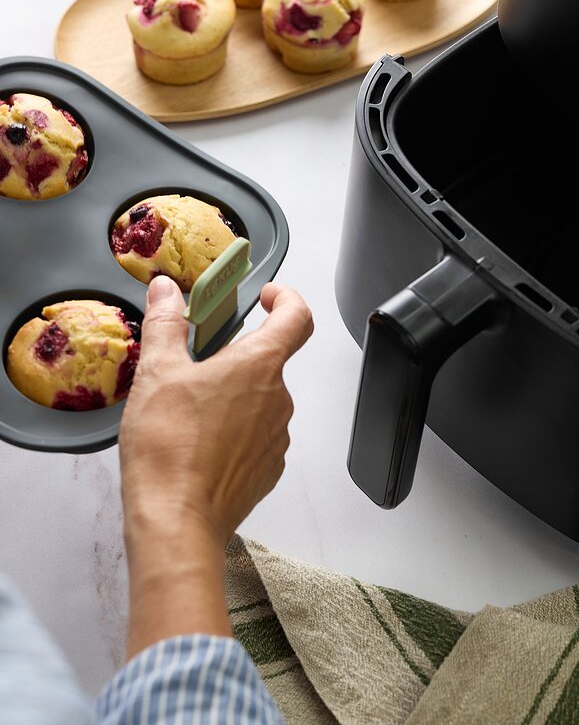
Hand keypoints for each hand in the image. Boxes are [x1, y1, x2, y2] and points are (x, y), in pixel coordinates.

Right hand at [120, 275, 312, 543]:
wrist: (176, 520)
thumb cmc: (169, 447)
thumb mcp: (157, 372)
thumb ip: (165, 323)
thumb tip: (166, 292)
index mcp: (259, 366)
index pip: (297, 317)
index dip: (286, 299)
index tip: (268, 297)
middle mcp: (279, 400)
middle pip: (269, 362)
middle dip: (237, 358)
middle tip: (197, 365)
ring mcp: (277, 438)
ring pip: (261, 402)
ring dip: (234, 397)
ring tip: (190, 411)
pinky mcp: (267, 470)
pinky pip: (257, 437)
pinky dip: (235, 432)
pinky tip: (200, 444)